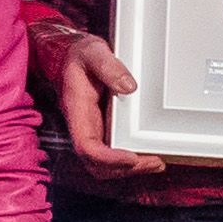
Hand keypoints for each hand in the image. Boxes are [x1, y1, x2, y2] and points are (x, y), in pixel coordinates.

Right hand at [50, 30, 162, 174]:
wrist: (66, 55)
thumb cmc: (77, 55)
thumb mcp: (92, 51)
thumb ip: (108, 66)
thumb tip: (129, 87)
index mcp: (77, 111)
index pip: (86, 146)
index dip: (108, 158)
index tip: (132, 157)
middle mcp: (83, 125)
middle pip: (96, 164)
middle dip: (124, 169)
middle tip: (154, 162)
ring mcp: (92, 129)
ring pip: (103, 164)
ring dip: (129, 169)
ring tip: (155, 162)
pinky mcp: (102, 128)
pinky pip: (111, 153)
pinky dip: (129, 161)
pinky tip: (147, 154)